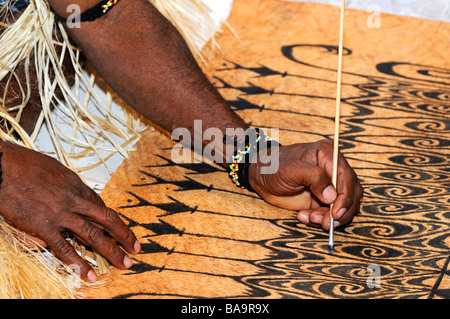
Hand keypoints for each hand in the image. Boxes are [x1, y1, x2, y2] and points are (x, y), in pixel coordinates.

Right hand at [0, 142, 139, 281]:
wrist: (4, 165)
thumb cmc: (26, 164)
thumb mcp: (56, 170)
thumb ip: (68, 184)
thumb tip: (74, 191)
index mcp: (78, 185)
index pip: (101, 206)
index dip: (112, 221)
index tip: (119, 230)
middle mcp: (75, 200)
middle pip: (107, 220)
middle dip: (124, 235)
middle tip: (135, 248)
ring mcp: (61, 214)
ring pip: (93, 235)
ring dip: (111, 251)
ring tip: (124, 263)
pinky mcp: (43, 226)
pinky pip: (63, 248)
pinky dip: (77, 263)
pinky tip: (89, 274)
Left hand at [248, 140, 362, 229]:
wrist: (262, 177)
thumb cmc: (275, 167)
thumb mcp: (292, 169)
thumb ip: (314, 178)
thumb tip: (332, 196)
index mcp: (329, 155)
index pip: (347, 177)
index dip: (345, 197)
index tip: (336, 213)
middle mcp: (333, 169)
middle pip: (351, 194)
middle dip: (339, 211)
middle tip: (324, 222)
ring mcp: (330, 186)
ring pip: (343, 207)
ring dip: (328, 217)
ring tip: (308, 218)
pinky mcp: (323, 199)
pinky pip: (329, 214)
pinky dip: (319, 219)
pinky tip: (302, 216)